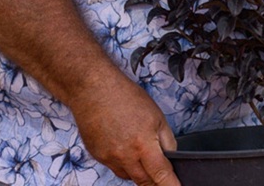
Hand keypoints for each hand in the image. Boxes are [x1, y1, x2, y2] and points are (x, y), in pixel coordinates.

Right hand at [69, 71, 179, 185]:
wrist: (92, 88)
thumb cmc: (123, 95)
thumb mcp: (156, 115)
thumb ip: (167, 140)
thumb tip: (171, 158)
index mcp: (143, 144)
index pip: (161, 176)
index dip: (171, 185)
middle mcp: (125, 155)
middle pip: (144, 182)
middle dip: (155, 181)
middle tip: (160, 175)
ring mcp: (109, 157)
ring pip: (129, 176)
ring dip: (137, 171)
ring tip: (137, 150)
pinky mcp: (97, 155)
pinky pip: (114, 167)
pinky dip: (122, 162)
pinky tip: (122, 144)